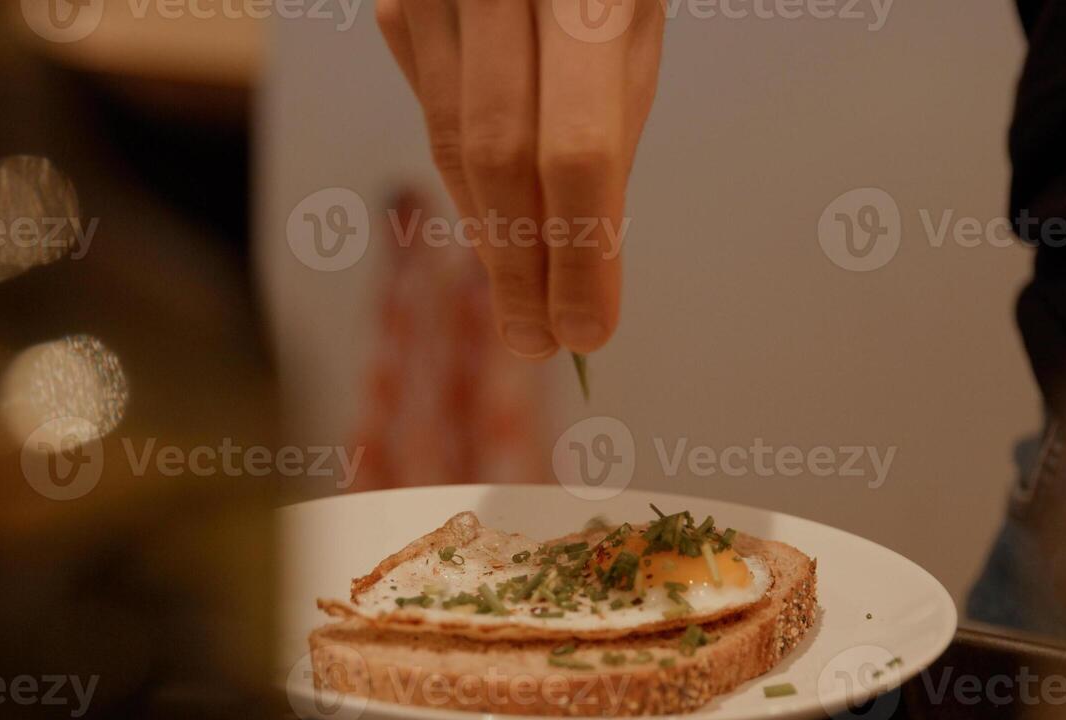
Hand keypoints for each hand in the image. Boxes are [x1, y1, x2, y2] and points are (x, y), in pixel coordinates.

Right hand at [375, 0, 662, 358]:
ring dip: (490, 233)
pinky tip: (496, 211)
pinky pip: (428, 106)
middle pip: (497, 156)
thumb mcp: (637, 12)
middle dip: (523, 264)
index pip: (576, 149)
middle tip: (543, 340)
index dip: (579, 254)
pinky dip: (465, 170)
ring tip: (523, 299)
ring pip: (451, 141)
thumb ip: (612, 118)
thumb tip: (587, 248)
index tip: (589, 331)